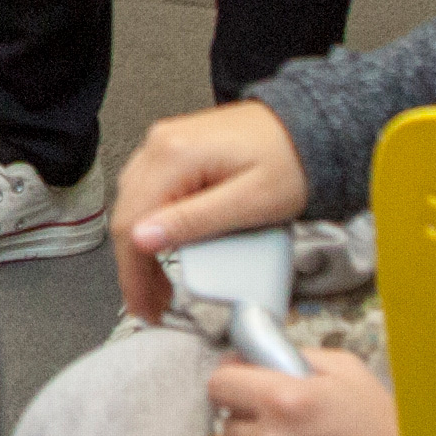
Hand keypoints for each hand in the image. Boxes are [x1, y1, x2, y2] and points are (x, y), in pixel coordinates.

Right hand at [108, 101, 312, 322]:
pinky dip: (151, 226)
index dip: (134, 273)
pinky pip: (148, 192)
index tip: (145, 305)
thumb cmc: (291, 161)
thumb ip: (193, 221)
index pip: (131, 222)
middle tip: (153, 303)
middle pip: (127, 214)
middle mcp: (160, 144)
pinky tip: (165, 246)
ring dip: (141, 248)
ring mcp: (165, 144)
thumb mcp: (248, 202)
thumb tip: (142, 239)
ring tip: (160, 282)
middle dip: (135, 266)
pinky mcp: (175, 151)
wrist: (309, 130)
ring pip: (134, 204)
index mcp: (174, 155)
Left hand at [206, 354, 406, 435]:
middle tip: (292, 432)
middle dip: (254, 425)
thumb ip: (294, 357)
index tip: (247, 390)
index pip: (219, 384)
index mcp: (284, 400)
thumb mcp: (348, 374)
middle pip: (229, 427)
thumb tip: (251, 355)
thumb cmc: (384, 435)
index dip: (235, 384)